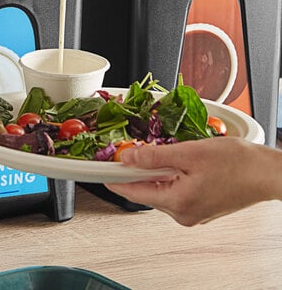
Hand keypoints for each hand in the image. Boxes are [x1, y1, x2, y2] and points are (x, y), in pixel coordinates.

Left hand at [105, 137, 281, 225]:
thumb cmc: (236, 163)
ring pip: (160, 189)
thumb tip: (128, 158)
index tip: (100, 169)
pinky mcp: (200, 207)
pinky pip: (175, 191)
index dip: (114, 178)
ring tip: (165, 153)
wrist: (266, 172)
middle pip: (146, 190)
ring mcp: (192, 213)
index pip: (133, 192)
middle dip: (138, 170)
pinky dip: (170, 176)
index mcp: (177, 203)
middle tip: (132, 150)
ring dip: (156, 171)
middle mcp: (183, 214)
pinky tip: (176, 162)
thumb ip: (154, 156)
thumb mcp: (188, 153)